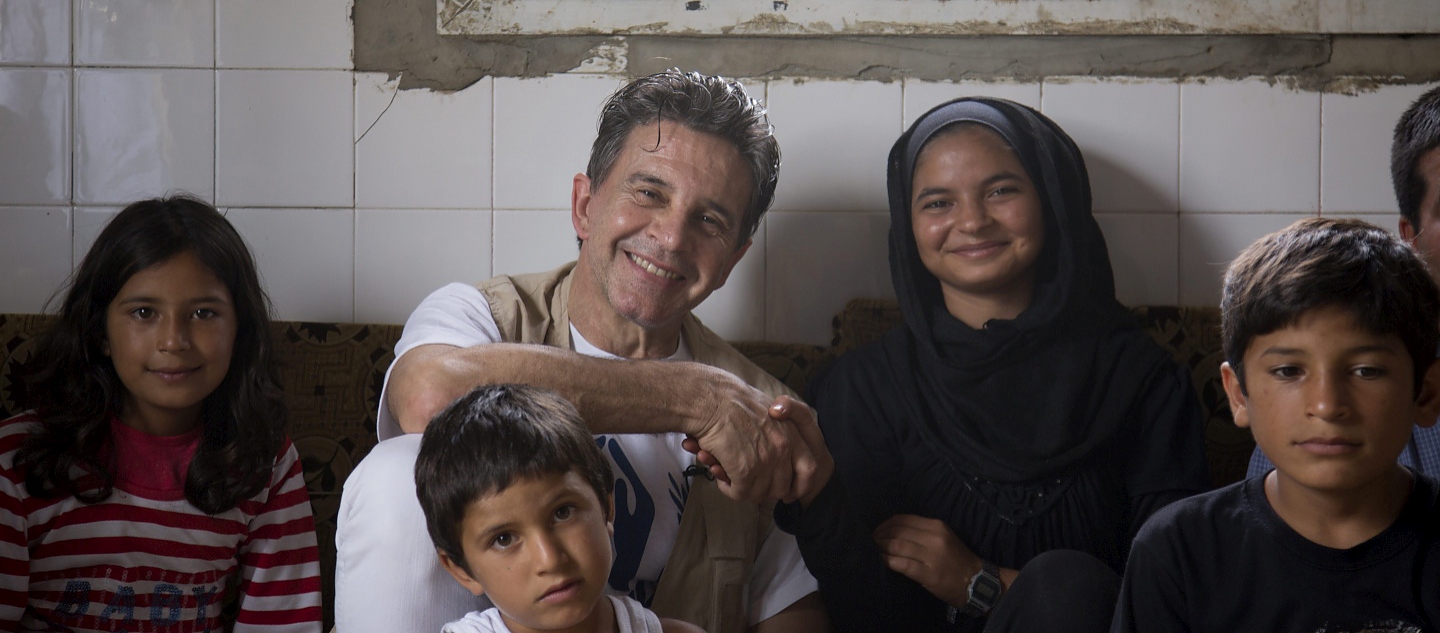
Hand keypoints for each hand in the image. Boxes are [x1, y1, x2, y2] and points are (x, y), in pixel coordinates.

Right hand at [680, 367, 792, 502]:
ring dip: (742, 489)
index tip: (789, 492)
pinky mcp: (746, 469)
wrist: (710, 398)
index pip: (810, 469)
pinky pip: (739, 493)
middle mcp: (784, 447)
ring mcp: (766, 460)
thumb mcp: (766, 410)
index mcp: (792, 432)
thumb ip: (776, 432)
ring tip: (728, 475)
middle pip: (783, 487)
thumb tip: (770, 455)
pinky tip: (718, 472)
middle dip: (764, 491)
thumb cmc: (730, 399)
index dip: (800, 485)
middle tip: (747, 484)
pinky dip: (727, 489)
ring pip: (759, 494)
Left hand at [873, 515, 980, 607]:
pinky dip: (889, 562)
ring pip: (897, 546)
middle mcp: (934, 537)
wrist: (977, 581)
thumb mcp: (943, 537)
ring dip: (881, 549)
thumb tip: (893, 530)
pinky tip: (882, 563)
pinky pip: (902, 564)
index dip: (885, 524)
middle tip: (871, 543)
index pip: (903, 519)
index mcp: (936, 526)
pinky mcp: (929, 574)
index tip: (876, 531)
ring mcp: (932, 556)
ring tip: (874, 552)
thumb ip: (921, 532)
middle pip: (897, 532)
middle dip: (879, 537)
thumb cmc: (957, 559)